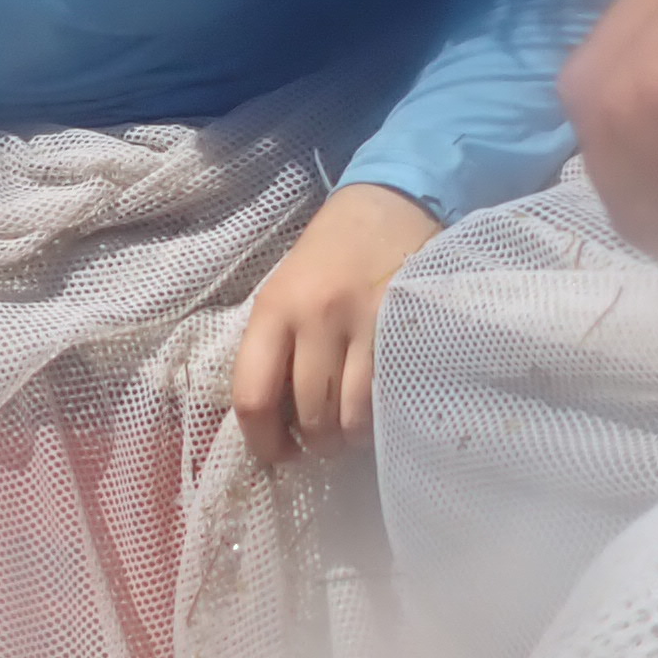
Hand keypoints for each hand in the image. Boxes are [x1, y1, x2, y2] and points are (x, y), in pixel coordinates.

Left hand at [232, 183, 444, 462]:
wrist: (389, 202)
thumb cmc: (328, 256)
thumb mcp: (285, 292)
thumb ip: (275, 350)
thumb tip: (275, 423)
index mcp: (273, 308)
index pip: (253, 396)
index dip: (263, 442)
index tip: (278, 454)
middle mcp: (316, 316)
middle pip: (309, 415)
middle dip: (314, 444)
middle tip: (320, 441)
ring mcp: (365, 323)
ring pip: (351, 416)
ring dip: (349, 438)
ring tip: (350, 429)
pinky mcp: (405, 328)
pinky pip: (388, 398)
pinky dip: (380, 418)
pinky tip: (377, 410)